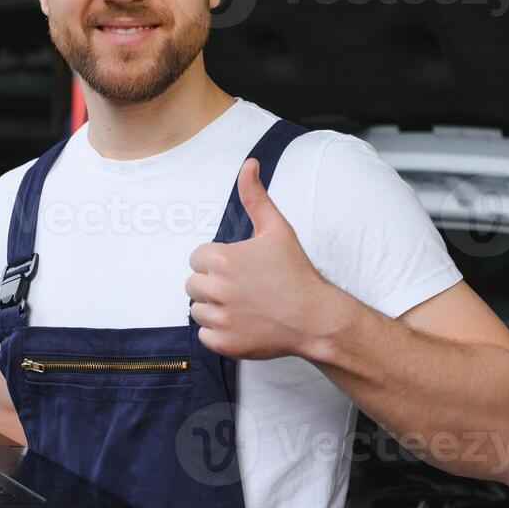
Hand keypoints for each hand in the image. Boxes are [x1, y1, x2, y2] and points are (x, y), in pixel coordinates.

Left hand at [186, 158, 333, 359]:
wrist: (315, 317)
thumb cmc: (295, 272)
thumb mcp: (277, 229)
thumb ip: (255, 196)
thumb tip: (249, 164)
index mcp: (223, 259)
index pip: (197, 258)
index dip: (218, 262)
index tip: (241, 269)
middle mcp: (217, 289)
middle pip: (193, 284)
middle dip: (213, 285)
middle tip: (244, 288)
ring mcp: (220, 319)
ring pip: (198, 310)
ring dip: (215, 309)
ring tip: (244, 306)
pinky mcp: (224, 343)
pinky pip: (205, 336)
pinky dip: (220, 332)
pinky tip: (243, 324)